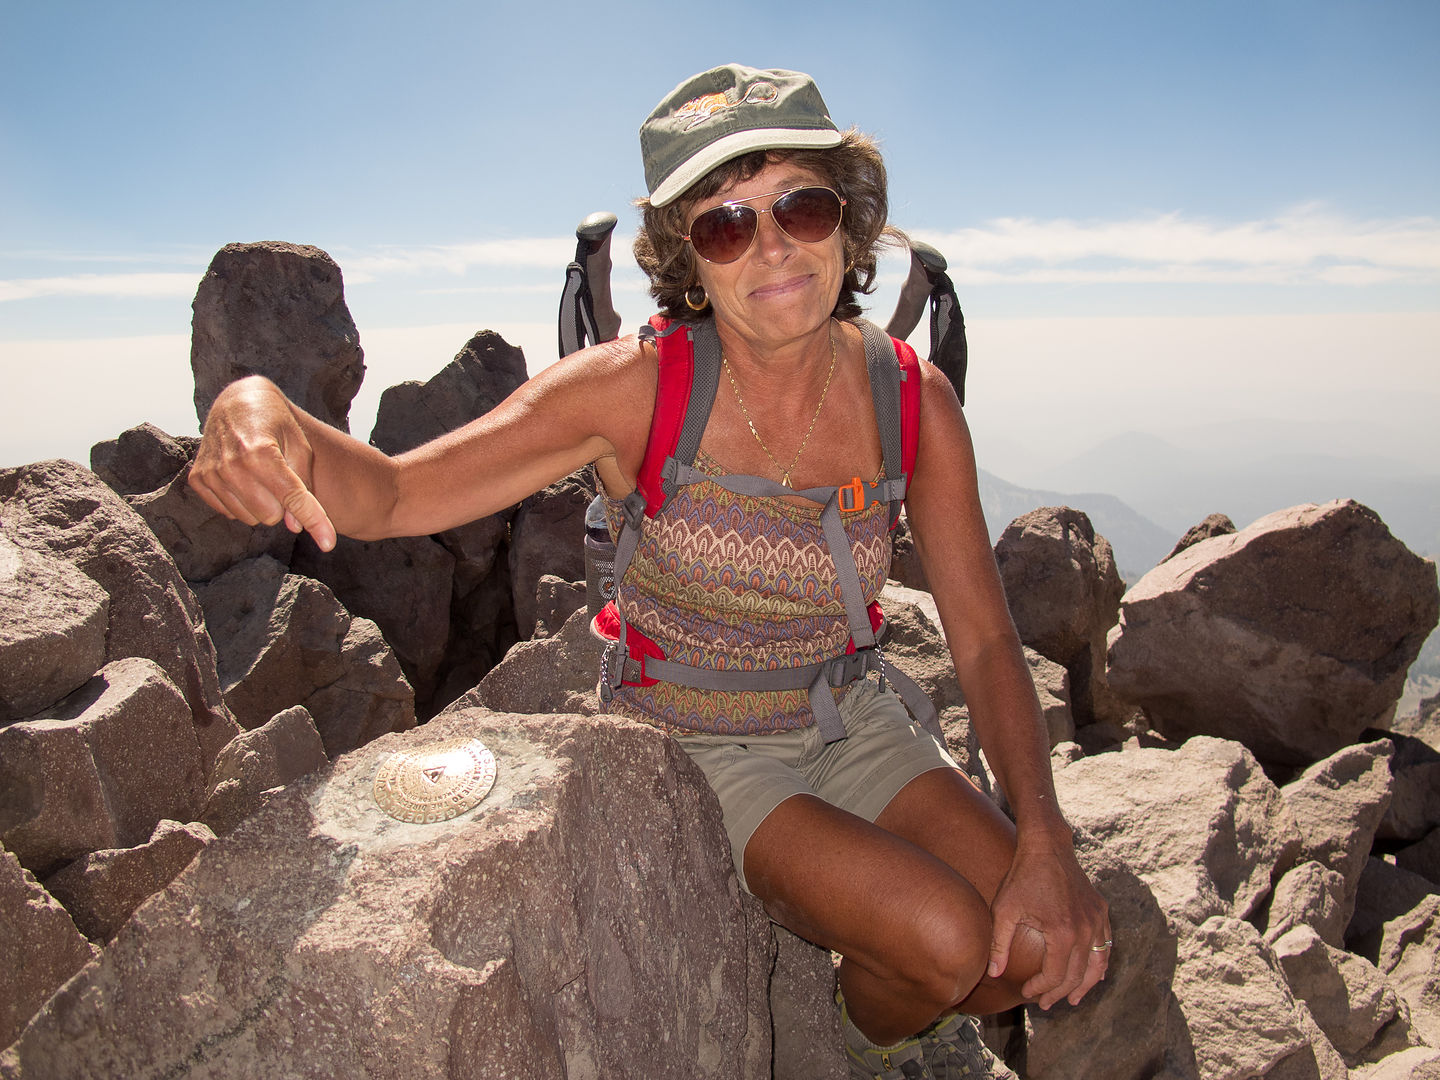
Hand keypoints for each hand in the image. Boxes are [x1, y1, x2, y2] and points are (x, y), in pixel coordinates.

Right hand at [187, 377, 337, 550]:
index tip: (329, 543)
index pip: (293, 498)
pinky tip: (243, 478)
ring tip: (261, 475)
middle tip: (280, 479)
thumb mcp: (300, 446)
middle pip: (270, 516)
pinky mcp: (198, 480)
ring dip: (262, 504)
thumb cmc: (276, 424)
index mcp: (261, 452)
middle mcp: (232, 465)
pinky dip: (241, 502)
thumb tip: (295, 527)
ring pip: (249, 518)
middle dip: (282, 505)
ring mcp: (211, 473)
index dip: (315, 521)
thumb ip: (303, 485)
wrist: (237, 402)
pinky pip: (229, 513)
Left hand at [986, 841, 1110, 1009]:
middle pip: (1077, 975)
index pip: (1056, 975)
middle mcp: (1086, 929)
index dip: (1041, 989)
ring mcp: (1097, 920)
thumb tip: (993, 973)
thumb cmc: (1022, 877)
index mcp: (1063, 932)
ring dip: (1085, 986)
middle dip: (1059, 993)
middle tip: (1044, 1004)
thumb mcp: (1004, 909)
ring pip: (1097, 964)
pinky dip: (1100, 963)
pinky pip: (1106, 945)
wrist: (1047, 846)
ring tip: (1071, 1000)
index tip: (1026, 992)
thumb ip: (999, 943)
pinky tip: (1093, 975)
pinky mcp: (1101, 911)